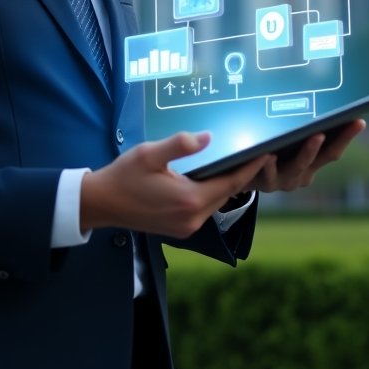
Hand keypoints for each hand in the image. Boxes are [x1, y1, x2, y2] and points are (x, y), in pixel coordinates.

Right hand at [80, 131, 268, 239]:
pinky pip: (205, 210)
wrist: (102, 204)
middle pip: (227, 194)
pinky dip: (212, 195)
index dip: (250, 168)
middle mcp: (192, 218)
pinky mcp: (180, 230)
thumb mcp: (150, 153)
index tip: (266, 154)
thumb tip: (208, 137)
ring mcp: (187, 227)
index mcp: (189, 199)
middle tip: (257, 155)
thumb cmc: (124, 176)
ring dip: (227, 186)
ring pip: (217, 204)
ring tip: (239, 165)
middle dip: (242, 175)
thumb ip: (180, 144)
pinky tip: (213, 181)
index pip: (231, 183)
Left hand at [242, 119, 365, 193]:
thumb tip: (318, 101)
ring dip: (307, 153)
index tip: (359, 121)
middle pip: (322, 158)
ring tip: (314, 138)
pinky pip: (268, 174)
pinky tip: (269, 154)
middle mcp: (304, 174)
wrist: (246, 179)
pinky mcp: (266, 183)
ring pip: (297, 168)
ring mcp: (286, 180)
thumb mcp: (288, 143)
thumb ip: (300, 130)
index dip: (347, 137)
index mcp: (314, 163)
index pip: (334, 149)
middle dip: (334, 142)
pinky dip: (269, 164)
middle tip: (335, 129)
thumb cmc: (272, 154)